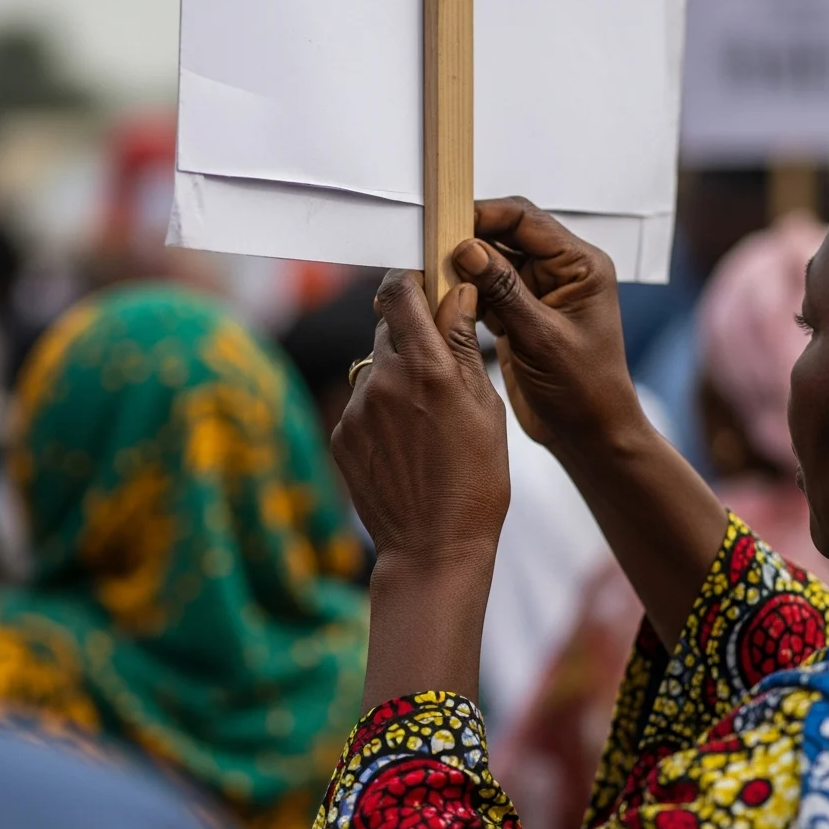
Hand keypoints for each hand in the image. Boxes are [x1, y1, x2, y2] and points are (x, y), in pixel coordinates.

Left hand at [333, 271, 509, 565]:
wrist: (432, 547)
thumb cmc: (475, 481)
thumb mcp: (487, 408)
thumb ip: (463, 346)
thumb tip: (457, 294)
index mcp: (427, 369)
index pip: (399, 292)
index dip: (409, 281)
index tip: (423, 287)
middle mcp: (383, 381)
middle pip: (386, 327)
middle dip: (410, 335)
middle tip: (436, 366)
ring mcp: (356, 409)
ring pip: (373, 367)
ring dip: (395, 376)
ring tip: (422, 421)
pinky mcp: (341, 434)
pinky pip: (361, 403)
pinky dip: (380, 410)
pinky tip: (404, 444)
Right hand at [452, 197, 639, 449]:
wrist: (589, 435)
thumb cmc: (583, 390)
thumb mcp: (542, 338)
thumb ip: (505, 291)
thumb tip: (467, 248)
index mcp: (580, 265)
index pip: (526, 219)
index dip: (485, 215)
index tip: (446, 222)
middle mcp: (560, 272)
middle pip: (505, 237)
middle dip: (468, 241)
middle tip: (429, 250)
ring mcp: (538, 294)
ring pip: (491, 265)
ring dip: (462, 270)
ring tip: (429, 275)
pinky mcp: (520, 317)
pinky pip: (486, 293)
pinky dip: (464, 295)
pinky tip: (440, 299)